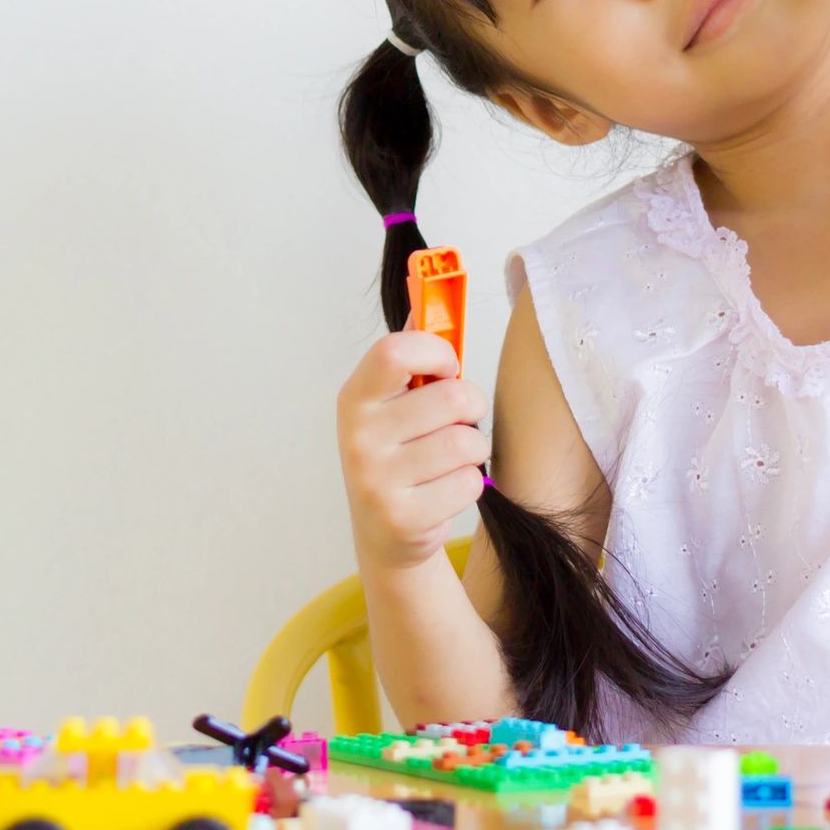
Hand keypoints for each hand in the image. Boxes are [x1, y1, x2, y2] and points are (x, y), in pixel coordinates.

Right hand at [335, 331, 490, 571]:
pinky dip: (469, 485)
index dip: (437, 352)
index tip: (448, 368)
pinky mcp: (403, 516)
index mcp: (355, 397)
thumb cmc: (398, 455)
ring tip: (451, 459)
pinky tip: (445, 490)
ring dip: (473, 449)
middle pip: (451, 397)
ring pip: (466, 442)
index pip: (395, 351)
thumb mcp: (392, 403)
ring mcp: (376, 479)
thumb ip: (411, 353)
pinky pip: (469, 483)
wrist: (385, 534)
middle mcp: (359, 436)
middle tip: (457, 422)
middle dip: (471, 408)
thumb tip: (429, 295)